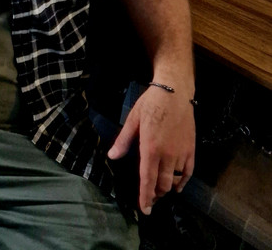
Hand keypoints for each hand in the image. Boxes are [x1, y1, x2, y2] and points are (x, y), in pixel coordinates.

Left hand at [107, 86, 194, 214]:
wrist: (175, 92)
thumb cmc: (150, 104)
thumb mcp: (132, 120)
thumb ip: (124, 141)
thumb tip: (112, 156)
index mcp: (150, 148)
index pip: (147, 180)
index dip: (145, 197)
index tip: (144, 210)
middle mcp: (167, 155)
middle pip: (162, 184)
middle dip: (155, 195)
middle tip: (148, 200)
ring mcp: (181, 153)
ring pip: (175, 180)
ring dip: (166, 189)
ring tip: (159, 192)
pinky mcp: (191, 149)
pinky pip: (188, 172)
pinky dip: (183, 182)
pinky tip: (178, 186)